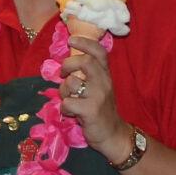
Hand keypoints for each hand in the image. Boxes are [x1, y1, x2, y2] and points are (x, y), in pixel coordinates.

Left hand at [57, 33, 123, 153]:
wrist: (112, 134)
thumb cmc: (102, 109)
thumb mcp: (100, 88)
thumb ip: (89, 75)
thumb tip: (68, 63)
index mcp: (105, 75)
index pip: (99, 52)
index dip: (85, 42)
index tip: (71, 40)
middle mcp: (104, 82)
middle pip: (84, 61)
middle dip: (68, 65)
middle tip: (63, 73)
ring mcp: (98, 96)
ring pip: (71, 82)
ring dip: (63, 91)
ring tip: (68, 99)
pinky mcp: (90, 110)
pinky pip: (68, 102)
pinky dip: (64, 108)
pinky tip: (70, 112)